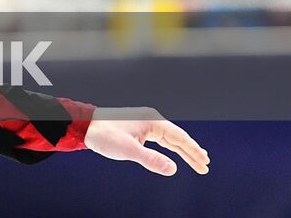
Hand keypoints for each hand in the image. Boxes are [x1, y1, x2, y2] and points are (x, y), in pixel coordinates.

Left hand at [83, 107, 210, 175]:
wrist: (85, 126)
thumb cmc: (104, 136)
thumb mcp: (128, 150)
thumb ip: (150, 159)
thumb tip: (173, 169)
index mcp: (152, 121)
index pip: (179, 137)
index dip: (193, 151)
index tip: (205, 163)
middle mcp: (151, 120)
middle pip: (177, 137)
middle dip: (192, 152)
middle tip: (205, 166)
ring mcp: (145, 123)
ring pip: (170, 139)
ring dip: (183, 151)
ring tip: (198, 161)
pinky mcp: (139, 129)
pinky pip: (161, 139)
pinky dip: (171, 147)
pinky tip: (176, 154)